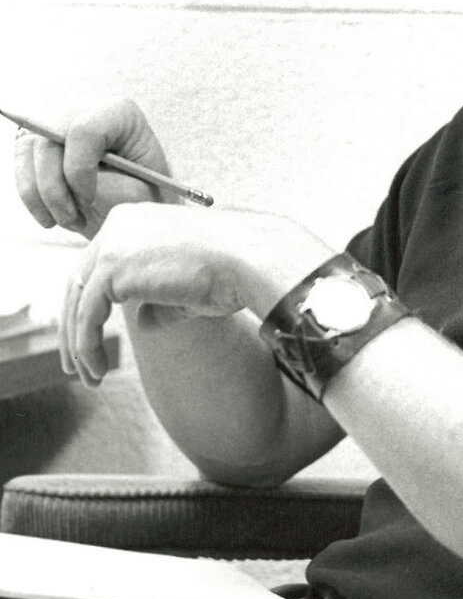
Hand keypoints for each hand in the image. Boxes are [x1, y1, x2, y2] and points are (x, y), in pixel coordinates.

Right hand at [14, 99, 169, 239]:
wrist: (137, 199)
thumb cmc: (146, 194)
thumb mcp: (142, 193)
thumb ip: (115, 188)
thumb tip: (79, 194)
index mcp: (120, 113)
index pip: (85, 130)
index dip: (79, 169)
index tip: (89, 199)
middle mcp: (86, 110)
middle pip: (49, 141)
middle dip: (56, 189)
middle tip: (75, 219)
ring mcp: (58, 124)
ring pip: (30, 154)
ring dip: (43, 197)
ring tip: (71, 220)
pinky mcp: (39, 144)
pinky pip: (22, 168)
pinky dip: (32, 199)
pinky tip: (53, 217)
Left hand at [62, 202, 334, 386]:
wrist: (251, 261)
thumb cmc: (232, 271)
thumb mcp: (188, 285)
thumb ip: (160, 299)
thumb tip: (141, 320)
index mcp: (135, 220)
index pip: (97, 266)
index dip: (89, 307)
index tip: (92, 341)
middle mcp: (118, 224)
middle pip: (78, 282)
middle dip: (74, 328)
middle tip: (79, 366)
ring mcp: (113, 243)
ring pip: (76, 300)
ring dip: (78, 344)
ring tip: (88, 378)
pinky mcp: (113, 267)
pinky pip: (86, 315)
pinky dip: (86, 346)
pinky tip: (97, 370)